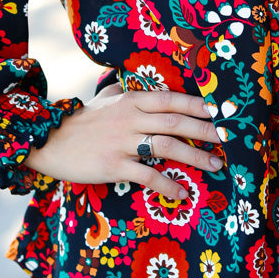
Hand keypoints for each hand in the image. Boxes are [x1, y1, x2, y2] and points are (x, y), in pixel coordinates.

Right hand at [25, 83, 223, 199]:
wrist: (48, 141)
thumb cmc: (81, 122)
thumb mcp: (104, 100)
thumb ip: (123, 92)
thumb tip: (132, 84)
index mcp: (131, 100)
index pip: (171, 99)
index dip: (198, 104)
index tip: (223, 110)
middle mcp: (129, 118)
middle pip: (175, 122)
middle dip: (206, 130)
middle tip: (230, 140)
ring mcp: (121, 142)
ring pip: (166, 146)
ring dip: (195, 157)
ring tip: (216, 166)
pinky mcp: (113, 165)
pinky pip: (146, 175)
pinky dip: (167, 184)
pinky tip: (181, 193)